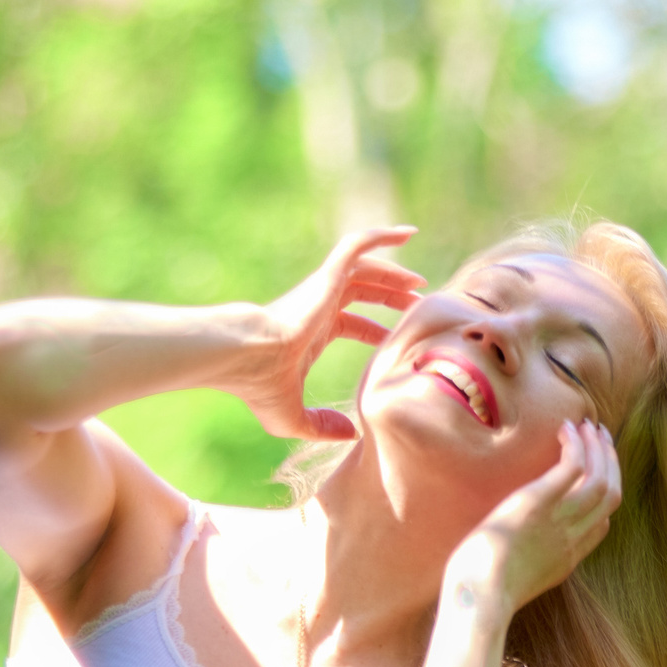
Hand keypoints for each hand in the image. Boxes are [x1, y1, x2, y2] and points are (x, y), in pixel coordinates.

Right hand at [231, 227, 424, 441]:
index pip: (351, 322)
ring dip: (393, 270)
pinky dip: (382, 235)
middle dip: (391, 296)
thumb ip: (322, 427)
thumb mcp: (293, 418)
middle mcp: (318, 305)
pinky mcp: (327, 275)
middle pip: (362, 291)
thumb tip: (351, 434)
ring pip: (365, 267)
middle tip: (420, 302)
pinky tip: (407, 233)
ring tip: (419, 281)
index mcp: (312, 332)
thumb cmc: (261, 386)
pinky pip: (358, 244)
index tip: (400, 338)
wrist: (246, 356)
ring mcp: (322, 287)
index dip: (377, 329)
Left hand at [455, 419, 623, 611]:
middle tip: (601, 438)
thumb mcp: (511, 581)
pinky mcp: (540, 501)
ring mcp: (560, 520)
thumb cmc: (481, 592)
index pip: (602, 524)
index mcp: (567, 559)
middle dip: (610, 463)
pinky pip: (573, 465)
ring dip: (597, 447)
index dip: (604, 497)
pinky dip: (575, 444)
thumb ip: (520, 563)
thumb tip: (503, 552)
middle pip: (610, 495)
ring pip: (599, 477)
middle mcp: (572, 538)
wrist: (480, 596)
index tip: (595, 474)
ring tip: (588, 425)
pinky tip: (565, 429)